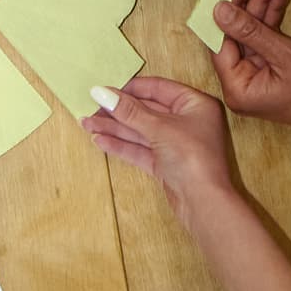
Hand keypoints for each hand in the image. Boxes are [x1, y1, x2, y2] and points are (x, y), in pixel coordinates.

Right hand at [80, 73, 242, 209]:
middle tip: (91, 108)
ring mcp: (176, 144)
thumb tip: (102, 92)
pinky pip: (141, 149)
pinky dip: (121, 145)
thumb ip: (129, 111)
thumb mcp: (159, 128)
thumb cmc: (192, 158)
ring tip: (87, 124)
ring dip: (114, 128)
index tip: (105, 90)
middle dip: (118, 111)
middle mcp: (187, 122)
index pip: (158, 88)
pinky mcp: (166, 164)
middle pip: (146, 111)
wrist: (203, 202)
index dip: (130, 89)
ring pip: (141, 131)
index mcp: (195, 104)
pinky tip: (100, 141)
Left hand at [209, 0, 290, 153]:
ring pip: (255, 30)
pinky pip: (269, 36)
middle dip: (249, 0)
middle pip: (237, 33)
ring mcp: (259, 74)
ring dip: (265, 3)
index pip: (221, 42)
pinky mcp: (274, 67)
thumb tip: (219, 10)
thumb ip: (250, 30)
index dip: (227, 9)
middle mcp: (243, 83)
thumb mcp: (284, 54)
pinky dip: (275, 15)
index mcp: (238, 88)